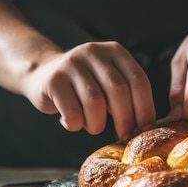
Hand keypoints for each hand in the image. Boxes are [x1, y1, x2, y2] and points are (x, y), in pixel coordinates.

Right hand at [21, 41, 155, 140]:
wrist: (42, 75)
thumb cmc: (84, 87)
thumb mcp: (108, 82)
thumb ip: (126, 95)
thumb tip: (145, 127)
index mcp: (115, 51)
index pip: (138, 79)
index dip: (145, 107)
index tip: (145, 129)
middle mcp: (94, 52)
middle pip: (119, 90)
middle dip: (125, 119)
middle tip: (123, 135)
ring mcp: (72, 63)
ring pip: (95, 103)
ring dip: (97, 124)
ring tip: (93, 127)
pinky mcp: (54, 80)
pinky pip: (73, 112)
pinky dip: (76, 125)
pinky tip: (71, 122)